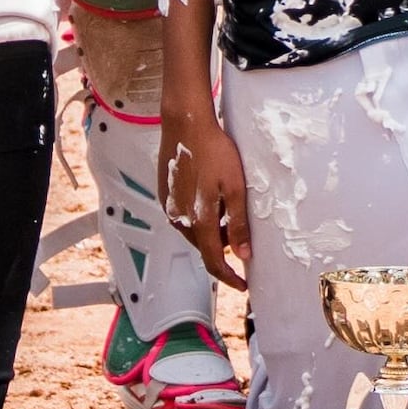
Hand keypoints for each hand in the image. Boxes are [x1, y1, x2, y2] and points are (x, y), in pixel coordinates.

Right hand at [166, 111, 253, 285]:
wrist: (185, 124)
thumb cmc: (213, 151)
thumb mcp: (235, 187)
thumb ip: (238, 223)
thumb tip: (242, 253)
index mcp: (198, 222)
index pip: (214, 262)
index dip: (229, 277)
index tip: (242, 284)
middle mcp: (179, 220)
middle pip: (203, 247)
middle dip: (223, 250)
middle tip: (242, 240)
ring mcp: (169, 207)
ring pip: (193, 232)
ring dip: (211, 232)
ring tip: (229, 214)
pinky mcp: (165, 195)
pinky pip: (184, 217)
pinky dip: (200, 219)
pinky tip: (211, 201)